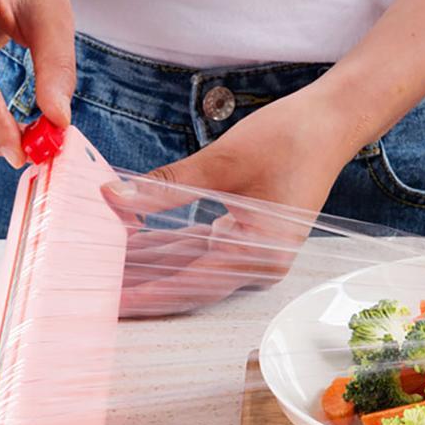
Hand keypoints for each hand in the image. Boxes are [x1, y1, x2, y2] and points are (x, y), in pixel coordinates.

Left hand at [104, 80, 372, 315]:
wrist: (330, 122)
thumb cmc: (290, 140)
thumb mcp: (222, 162)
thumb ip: (166, 186)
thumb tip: (114, 197)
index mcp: (258, 255)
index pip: (191, 283)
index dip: (148, 293)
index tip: (111, 302)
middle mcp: (257, 263)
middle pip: (188, 282)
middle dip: (141, 283)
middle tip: (94, 287)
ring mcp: (252, 251)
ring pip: (189, 266)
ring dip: (149, 264)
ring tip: (101, 265)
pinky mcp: (245, 235)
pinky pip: (198, 248)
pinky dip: (166, 245)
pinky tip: (130, 242)